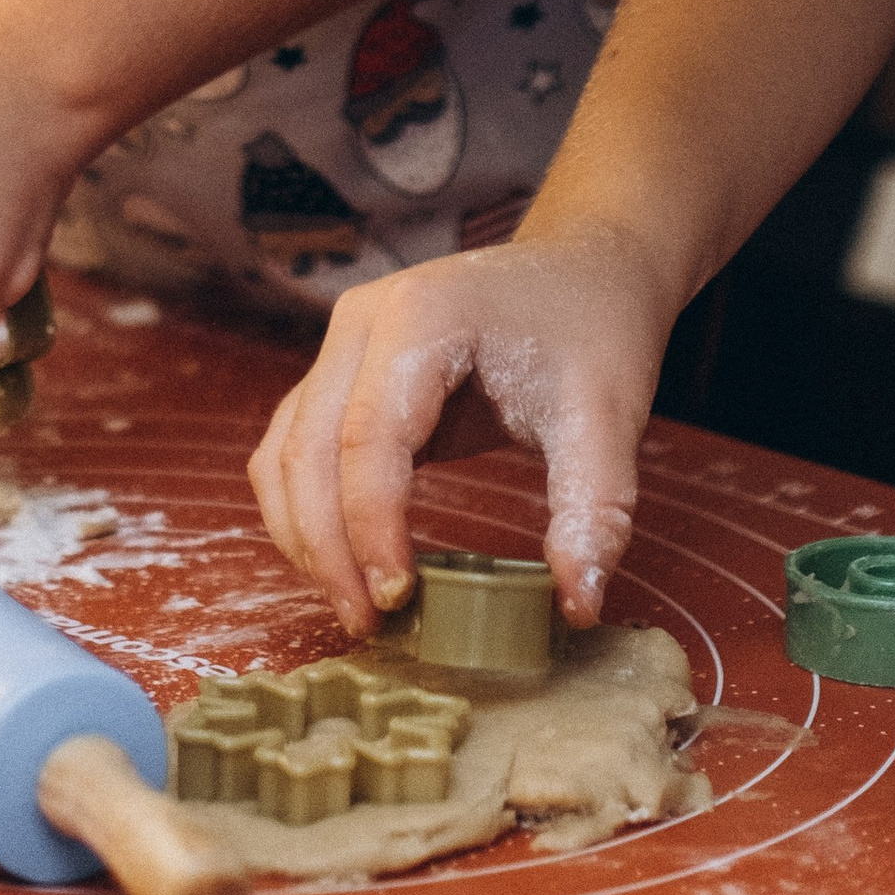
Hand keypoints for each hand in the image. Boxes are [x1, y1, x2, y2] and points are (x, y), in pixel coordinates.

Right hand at [248, 230, 675, 640]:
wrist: (585, 270)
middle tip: (368, 624)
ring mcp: (344, 342)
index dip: (371, 526)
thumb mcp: (608, 417)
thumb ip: (594, 509)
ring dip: (304, 534)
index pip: (368, 436)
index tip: (397, 600)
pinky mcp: (344, 372)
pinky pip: (295, 445)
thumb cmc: (594, 333)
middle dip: (326, 547)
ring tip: (354, 605)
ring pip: (286, 450)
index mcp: (423, 316)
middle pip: (308, 446)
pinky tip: (344, 562)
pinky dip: (305, 509)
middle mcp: (363, 319)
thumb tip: (577, 605)